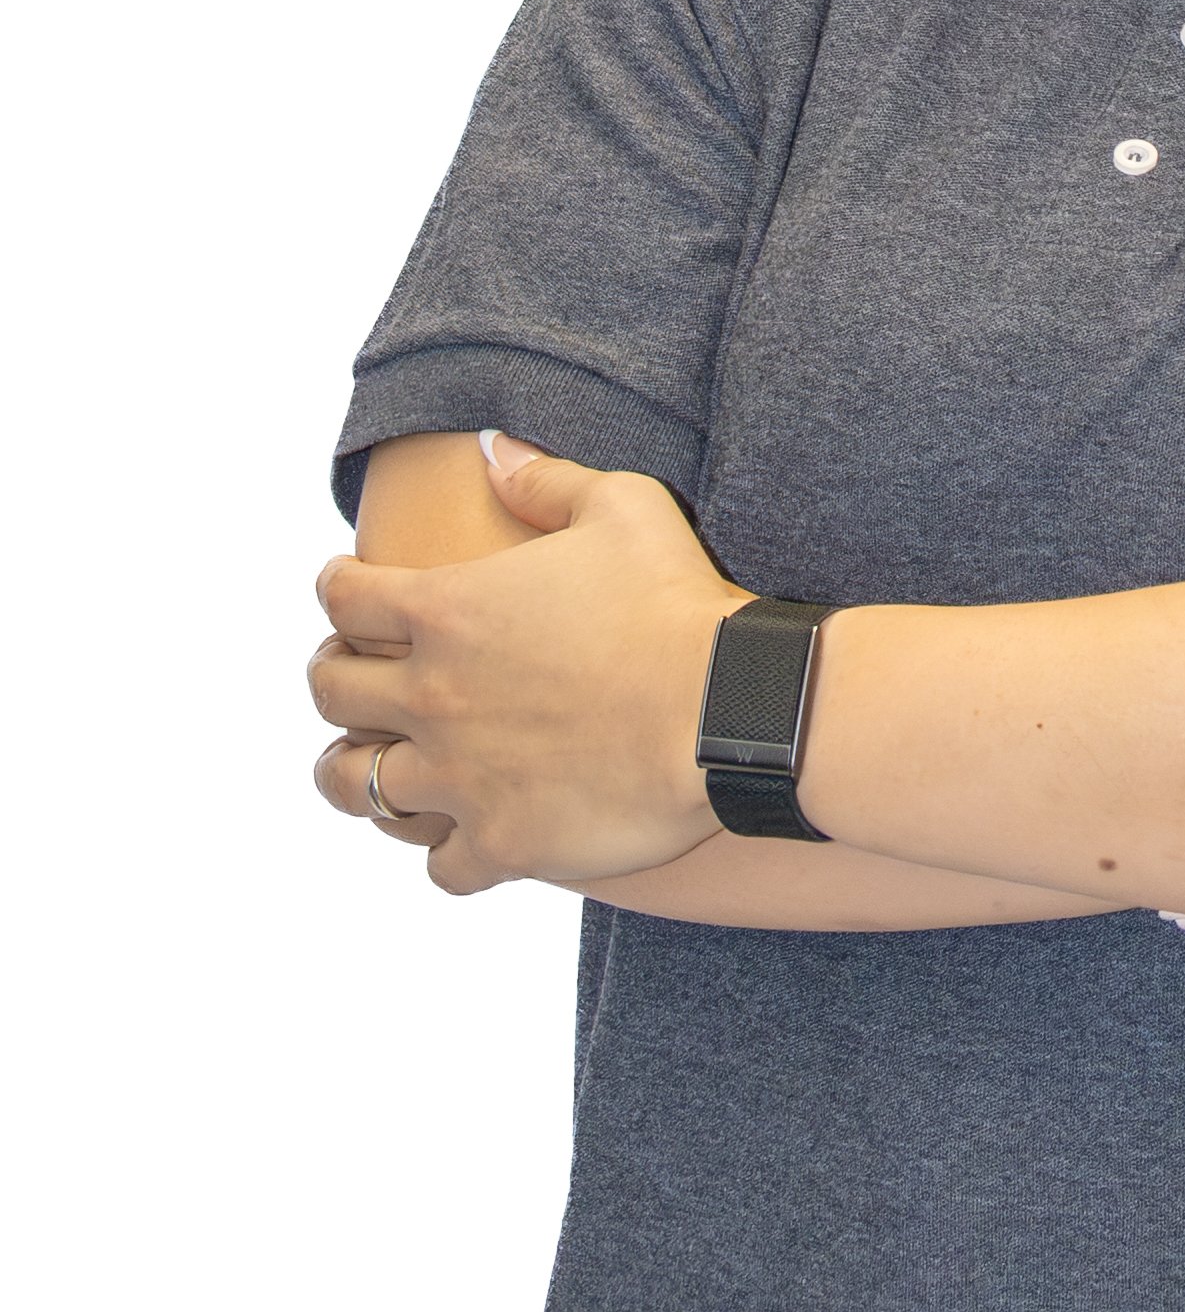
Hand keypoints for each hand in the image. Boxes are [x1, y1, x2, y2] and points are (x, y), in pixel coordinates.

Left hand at [310, 436, 742, 894]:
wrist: (727, 712)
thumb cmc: (677, 602)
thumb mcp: (622, 506)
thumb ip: (545, 479)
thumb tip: (491, 446)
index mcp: (447, 610)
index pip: (345, 598)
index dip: (338, 588)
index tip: (345, 589)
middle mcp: (432, 696)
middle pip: (330, 691)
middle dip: (331, 675)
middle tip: (348, 673)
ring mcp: (458, 778)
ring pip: (355, 786)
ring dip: (352, 772)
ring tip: (362, 767)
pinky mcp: (501, 843)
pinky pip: (440, 864)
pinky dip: (446, 850)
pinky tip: (461, 838)